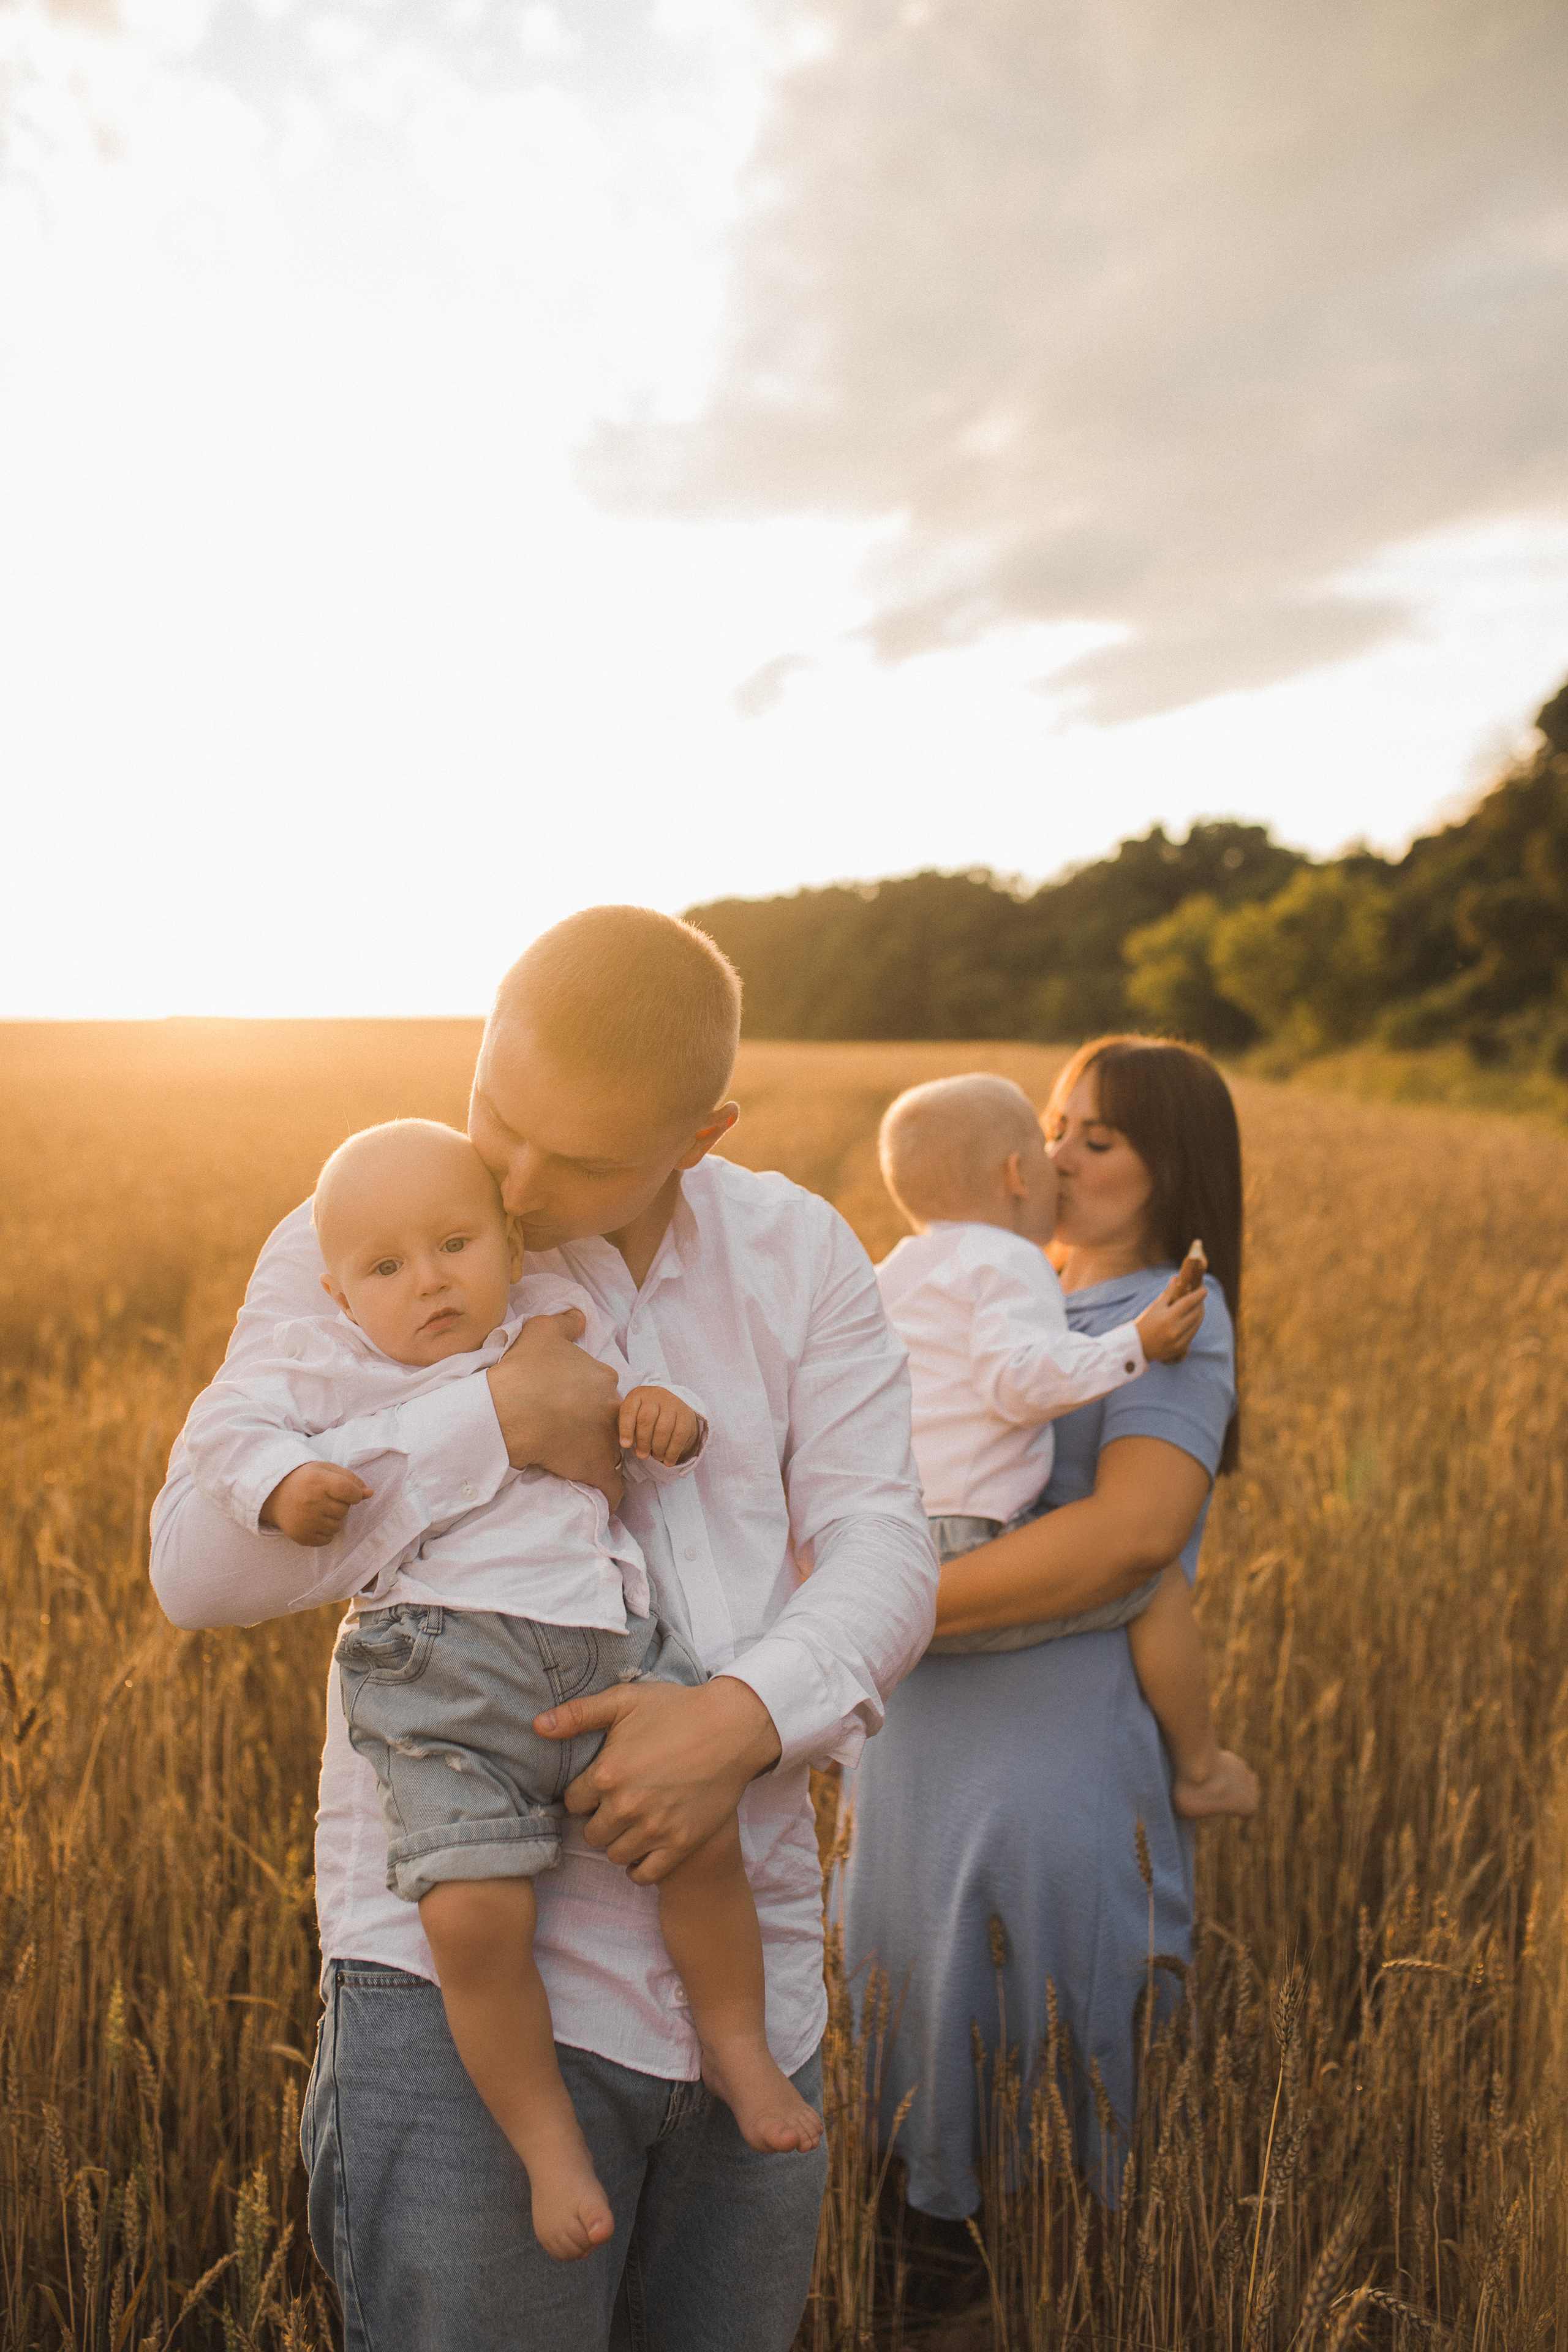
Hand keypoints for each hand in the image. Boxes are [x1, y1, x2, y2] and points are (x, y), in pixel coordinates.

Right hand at [261, 1461, 371, 1546]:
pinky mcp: (301, 1535)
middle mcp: (310, 1501)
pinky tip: (313, 1520)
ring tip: (317, 1509)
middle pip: (344, 1510)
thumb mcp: (326, 1470)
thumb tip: (370, 1493)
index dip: (354, 1494)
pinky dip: (324, 1532)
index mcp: (318, 1480)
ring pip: (337, 1526)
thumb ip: (351, 1479)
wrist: (274, 1494)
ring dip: (333, 1519)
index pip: (350, 1491)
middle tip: (325, 1499)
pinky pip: (327, 1539)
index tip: (348, 1493)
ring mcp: (305, 1520)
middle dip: (340, 1505)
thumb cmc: (306, 1479)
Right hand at [487, 1311, 623, 1509]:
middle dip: (595, 1425)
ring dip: (600, 1455)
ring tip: (576, 1461)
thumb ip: (566, 1321)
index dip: (585, 1398)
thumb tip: (580, 1316)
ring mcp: (606, 1440)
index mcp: (602, 1378)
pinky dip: (611, 1493)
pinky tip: (606, 1497)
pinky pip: (614, 1487)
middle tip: (567, 1432)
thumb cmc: (524, 1370)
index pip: (603, 1390)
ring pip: (612, 1450)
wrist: (508, 1409)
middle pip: (610, 1420)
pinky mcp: (596, 1469)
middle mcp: (611, 1407)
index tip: (567, 1405)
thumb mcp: (542, 1331)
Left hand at [534, 1676, 781, 1883]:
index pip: (572, 1803)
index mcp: (607, 1773)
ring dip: (620, 1841)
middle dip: (601, 1819)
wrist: (734, 1728)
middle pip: (591, 1833)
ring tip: (635, 1822)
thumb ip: (578, 1715)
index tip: (601, 1785)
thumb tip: (536, 1726)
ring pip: (615, 1855)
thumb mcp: (625, 1701)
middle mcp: (626, 1806)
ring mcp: (654, 1828)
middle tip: (620, 1803)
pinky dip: (641, 1865)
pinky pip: (644, 1874)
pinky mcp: (680, 1843)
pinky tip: (648, 1845)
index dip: (585, 1794)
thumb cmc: (677, 1709)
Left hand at [618, 1386, 701, 1465]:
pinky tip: (668, 1461)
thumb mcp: (633, 1415)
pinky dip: (673, 1451)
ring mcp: (672, 1403)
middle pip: (647, 1419)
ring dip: (658, 1447)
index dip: (626, 1429)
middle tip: (641, 1455)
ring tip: (655, 1457)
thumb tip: (626, 1445)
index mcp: (638, 1395)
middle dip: (643, 1441)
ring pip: (664, 1428)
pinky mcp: (686, 1415)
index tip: (625, 1446)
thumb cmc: (644, 1415)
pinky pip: (679, 1435)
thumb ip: (627, 1427)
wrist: (670, 1406)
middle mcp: (655, 1395)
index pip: (629, 1410)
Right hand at [1135, 1276, 1206, 1364]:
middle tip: (1200, 1298)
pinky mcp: (1180, 1350)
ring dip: (1199, 1315)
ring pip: (1196, 1325)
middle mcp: (1175, 1330)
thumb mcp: (1155, 1307)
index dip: (1198, 1295)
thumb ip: (1168, 1293)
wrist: (1136, 1346)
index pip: (1188, 1302)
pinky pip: (1192, 1335)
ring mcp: (1179, 1342)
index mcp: (1168, 1317)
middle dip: (1200, 1304)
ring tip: (1198, 1308)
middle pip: (1196, 1314)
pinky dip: (1193, 1326)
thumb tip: (1176, 1278)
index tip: (1204, 1289)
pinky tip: (1191, 1321)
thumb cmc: (1144, 1323)